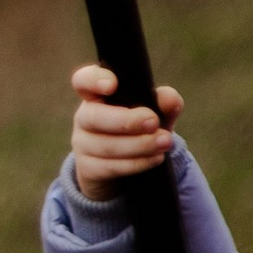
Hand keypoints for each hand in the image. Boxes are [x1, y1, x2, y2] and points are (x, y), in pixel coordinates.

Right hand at [69, 62, 182, 202]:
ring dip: (139, 144)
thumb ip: (164, 102)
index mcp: (96, 95)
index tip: (112, 85)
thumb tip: (169, 99)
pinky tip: (156, 158)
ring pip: (106, 145)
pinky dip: (136, 163)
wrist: (126, 172)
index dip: (93, 80)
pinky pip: (110, 167)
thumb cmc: (139, 131)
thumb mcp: (155, 114)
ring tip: (165, 142)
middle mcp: (84, 118)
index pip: (83, 81)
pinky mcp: (88, 170)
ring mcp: (83, 145)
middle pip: (93, 116)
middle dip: (126, 120)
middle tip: (153, 122)